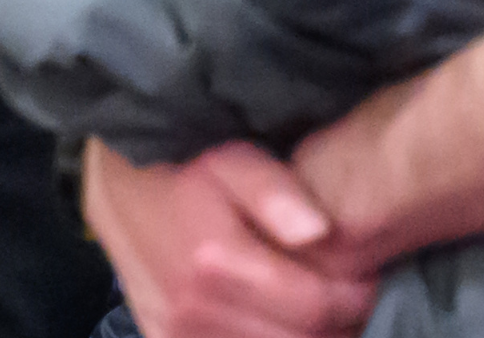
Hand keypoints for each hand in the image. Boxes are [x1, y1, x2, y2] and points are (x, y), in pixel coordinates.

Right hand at [83, 139, 377, 337]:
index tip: (364, 279)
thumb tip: (319, 231)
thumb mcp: (234, 163)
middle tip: (346, 295)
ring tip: (313, 308)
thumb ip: (278, 192)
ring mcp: (179, 333)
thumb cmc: (185, 176)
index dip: (355, 297)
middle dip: (339, 323)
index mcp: (217, 261)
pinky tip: (276, 321)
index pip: (317, 306)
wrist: (119, 195)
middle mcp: (196, 308)